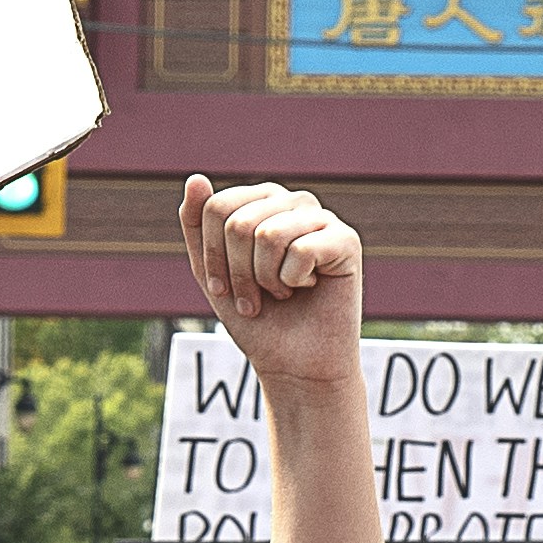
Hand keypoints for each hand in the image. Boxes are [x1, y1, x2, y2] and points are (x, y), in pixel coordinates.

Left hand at [177, 177, 363, 388]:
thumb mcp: (211, 271)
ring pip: (268, 234)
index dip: (213, 257)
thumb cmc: (257, 318)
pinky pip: (301, 250)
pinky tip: (310, 287)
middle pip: (239, 222)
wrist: (294, 364)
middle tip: (257, 297)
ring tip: (283, 292)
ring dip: (266, 280)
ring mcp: (321, 218)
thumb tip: (196, 178)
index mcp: (261, 202)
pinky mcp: (346, 240)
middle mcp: (292, 202)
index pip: (216, 207)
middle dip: (238, 273)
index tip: (224, 288)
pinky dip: (294, 281)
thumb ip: (198, 225)